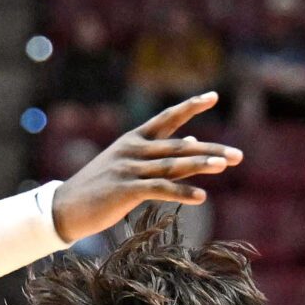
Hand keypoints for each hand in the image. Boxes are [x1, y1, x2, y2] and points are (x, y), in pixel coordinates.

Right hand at [52, 94, 242, 238]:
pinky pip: (160, 190)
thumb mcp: (128, 166)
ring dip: (201, 165)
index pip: (167, 118)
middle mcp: (133, 150)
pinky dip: (182, 193)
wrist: (66, 208)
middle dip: (211, 150)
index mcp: (134, 140)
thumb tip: (194, 143)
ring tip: (225, 165)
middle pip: (179, 146)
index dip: (190, 106)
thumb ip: (161, 156)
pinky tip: (201, 197)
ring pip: (172, 165)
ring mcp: (129, 169)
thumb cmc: (100, 189)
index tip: (213, 97)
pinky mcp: (126, 190)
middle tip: (238, 155)